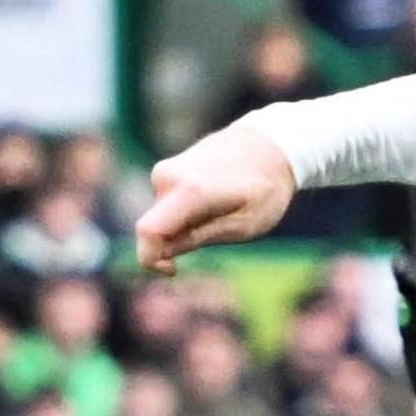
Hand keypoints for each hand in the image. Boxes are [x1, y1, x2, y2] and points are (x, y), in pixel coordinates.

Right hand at [135, 125, 297, 270]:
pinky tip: (212, 204)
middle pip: (154, 229)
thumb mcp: (243, 225)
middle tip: (219, 232)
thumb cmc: (264, 190)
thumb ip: (199, 238)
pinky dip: (183, 216)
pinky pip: (164, 207)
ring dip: (183, 227)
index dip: (151, 260)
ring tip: (220, 212)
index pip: (148, 232)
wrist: (267, 145)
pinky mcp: (164, 172)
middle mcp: (169, 177)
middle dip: (174, 243)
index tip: (172, 270)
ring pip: (160, 219)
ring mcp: (164, 171)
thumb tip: (162, 253)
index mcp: (191, 190)